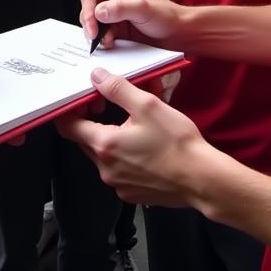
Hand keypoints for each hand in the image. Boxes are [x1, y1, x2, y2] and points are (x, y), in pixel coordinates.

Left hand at [57, 68, 207, 206]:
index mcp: (104, 145)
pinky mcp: (131, 193)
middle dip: (92, 120)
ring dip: (110, 136)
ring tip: (131, 123)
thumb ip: (118, 89)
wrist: (203, 180)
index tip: (82, 99)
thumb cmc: (177, 143)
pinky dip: (124, 155)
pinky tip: (142, 145)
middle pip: (84, 140)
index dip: (70, 110)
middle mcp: (105, 168)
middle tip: (106, 104)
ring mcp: (118, 184)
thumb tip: (97, 77)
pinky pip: (118, 169)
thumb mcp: (147, 105)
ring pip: (103, 154)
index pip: (68, 127)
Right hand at [80, 0, 186, 50]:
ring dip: (97, 34)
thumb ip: (120, 8)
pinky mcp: (118, 30)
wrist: (179, 33)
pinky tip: (111, 44)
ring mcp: (114, 15)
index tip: (92, 25)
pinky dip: (103, 41)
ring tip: (107, 41)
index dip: (87, 9)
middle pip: (88, 9)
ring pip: (93, 24)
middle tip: (95, 37)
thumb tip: (98, 12)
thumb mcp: (143, 8)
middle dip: (90, 24)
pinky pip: (102, 35)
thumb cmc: (166, 15)